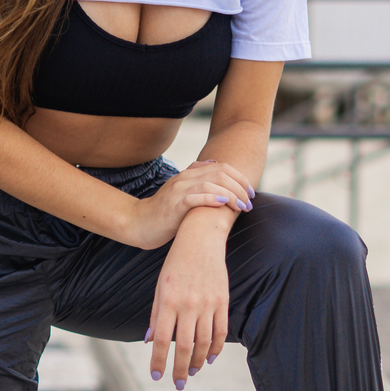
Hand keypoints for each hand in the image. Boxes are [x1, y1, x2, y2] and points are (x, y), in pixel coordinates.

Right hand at [129, 160, 253, 250]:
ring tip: (242, 206)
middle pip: (220, 173)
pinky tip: (224, 204)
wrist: (139, 224)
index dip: (239, 178)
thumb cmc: (165, 214)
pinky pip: (196, 197)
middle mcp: (185, 178)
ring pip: (211, 183)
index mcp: (189, 174)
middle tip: (250, 202)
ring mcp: (179, 190)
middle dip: (240, 187)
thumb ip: (199, 186)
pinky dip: (213, 198)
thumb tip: (218, 178)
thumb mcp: (184, 195)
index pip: (221, 167)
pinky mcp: (174, 205)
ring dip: (231, 194)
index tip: (250, 192)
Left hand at [145, 212, 231, 385]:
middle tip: (177, 385)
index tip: (156, 375)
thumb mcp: (160, 287)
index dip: (159, 361)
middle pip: (184, 347)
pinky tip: (208, 358)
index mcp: (169, 301)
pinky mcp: (222, 301)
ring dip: (196, 362)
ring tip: (190, 373)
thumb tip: (150, 342)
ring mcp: (208, 304)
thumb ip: (156, 315)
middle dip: (179, 370)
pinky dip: (215, 348)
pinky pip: (220, 331)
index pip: (163, 340)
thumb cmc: (175, 263)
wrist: (201, 238)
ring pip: (203, 343)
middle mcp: (188, 305)